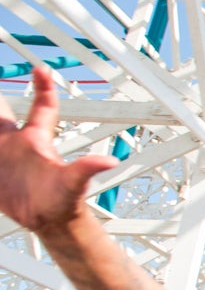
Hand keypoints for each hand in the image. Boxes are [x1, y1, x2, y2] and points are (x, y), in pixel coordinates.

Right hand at [0, 67, 119, 233]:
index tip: (41, 68)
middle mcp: (15, 142)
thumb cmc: (64, 200)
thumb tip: (109, 162)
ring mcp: (0, 154)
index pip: (42, 107)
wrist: (50, 221)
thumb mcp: (73, 184)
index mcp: (36, 140)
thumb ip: (86, 169)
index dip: (42, 87)